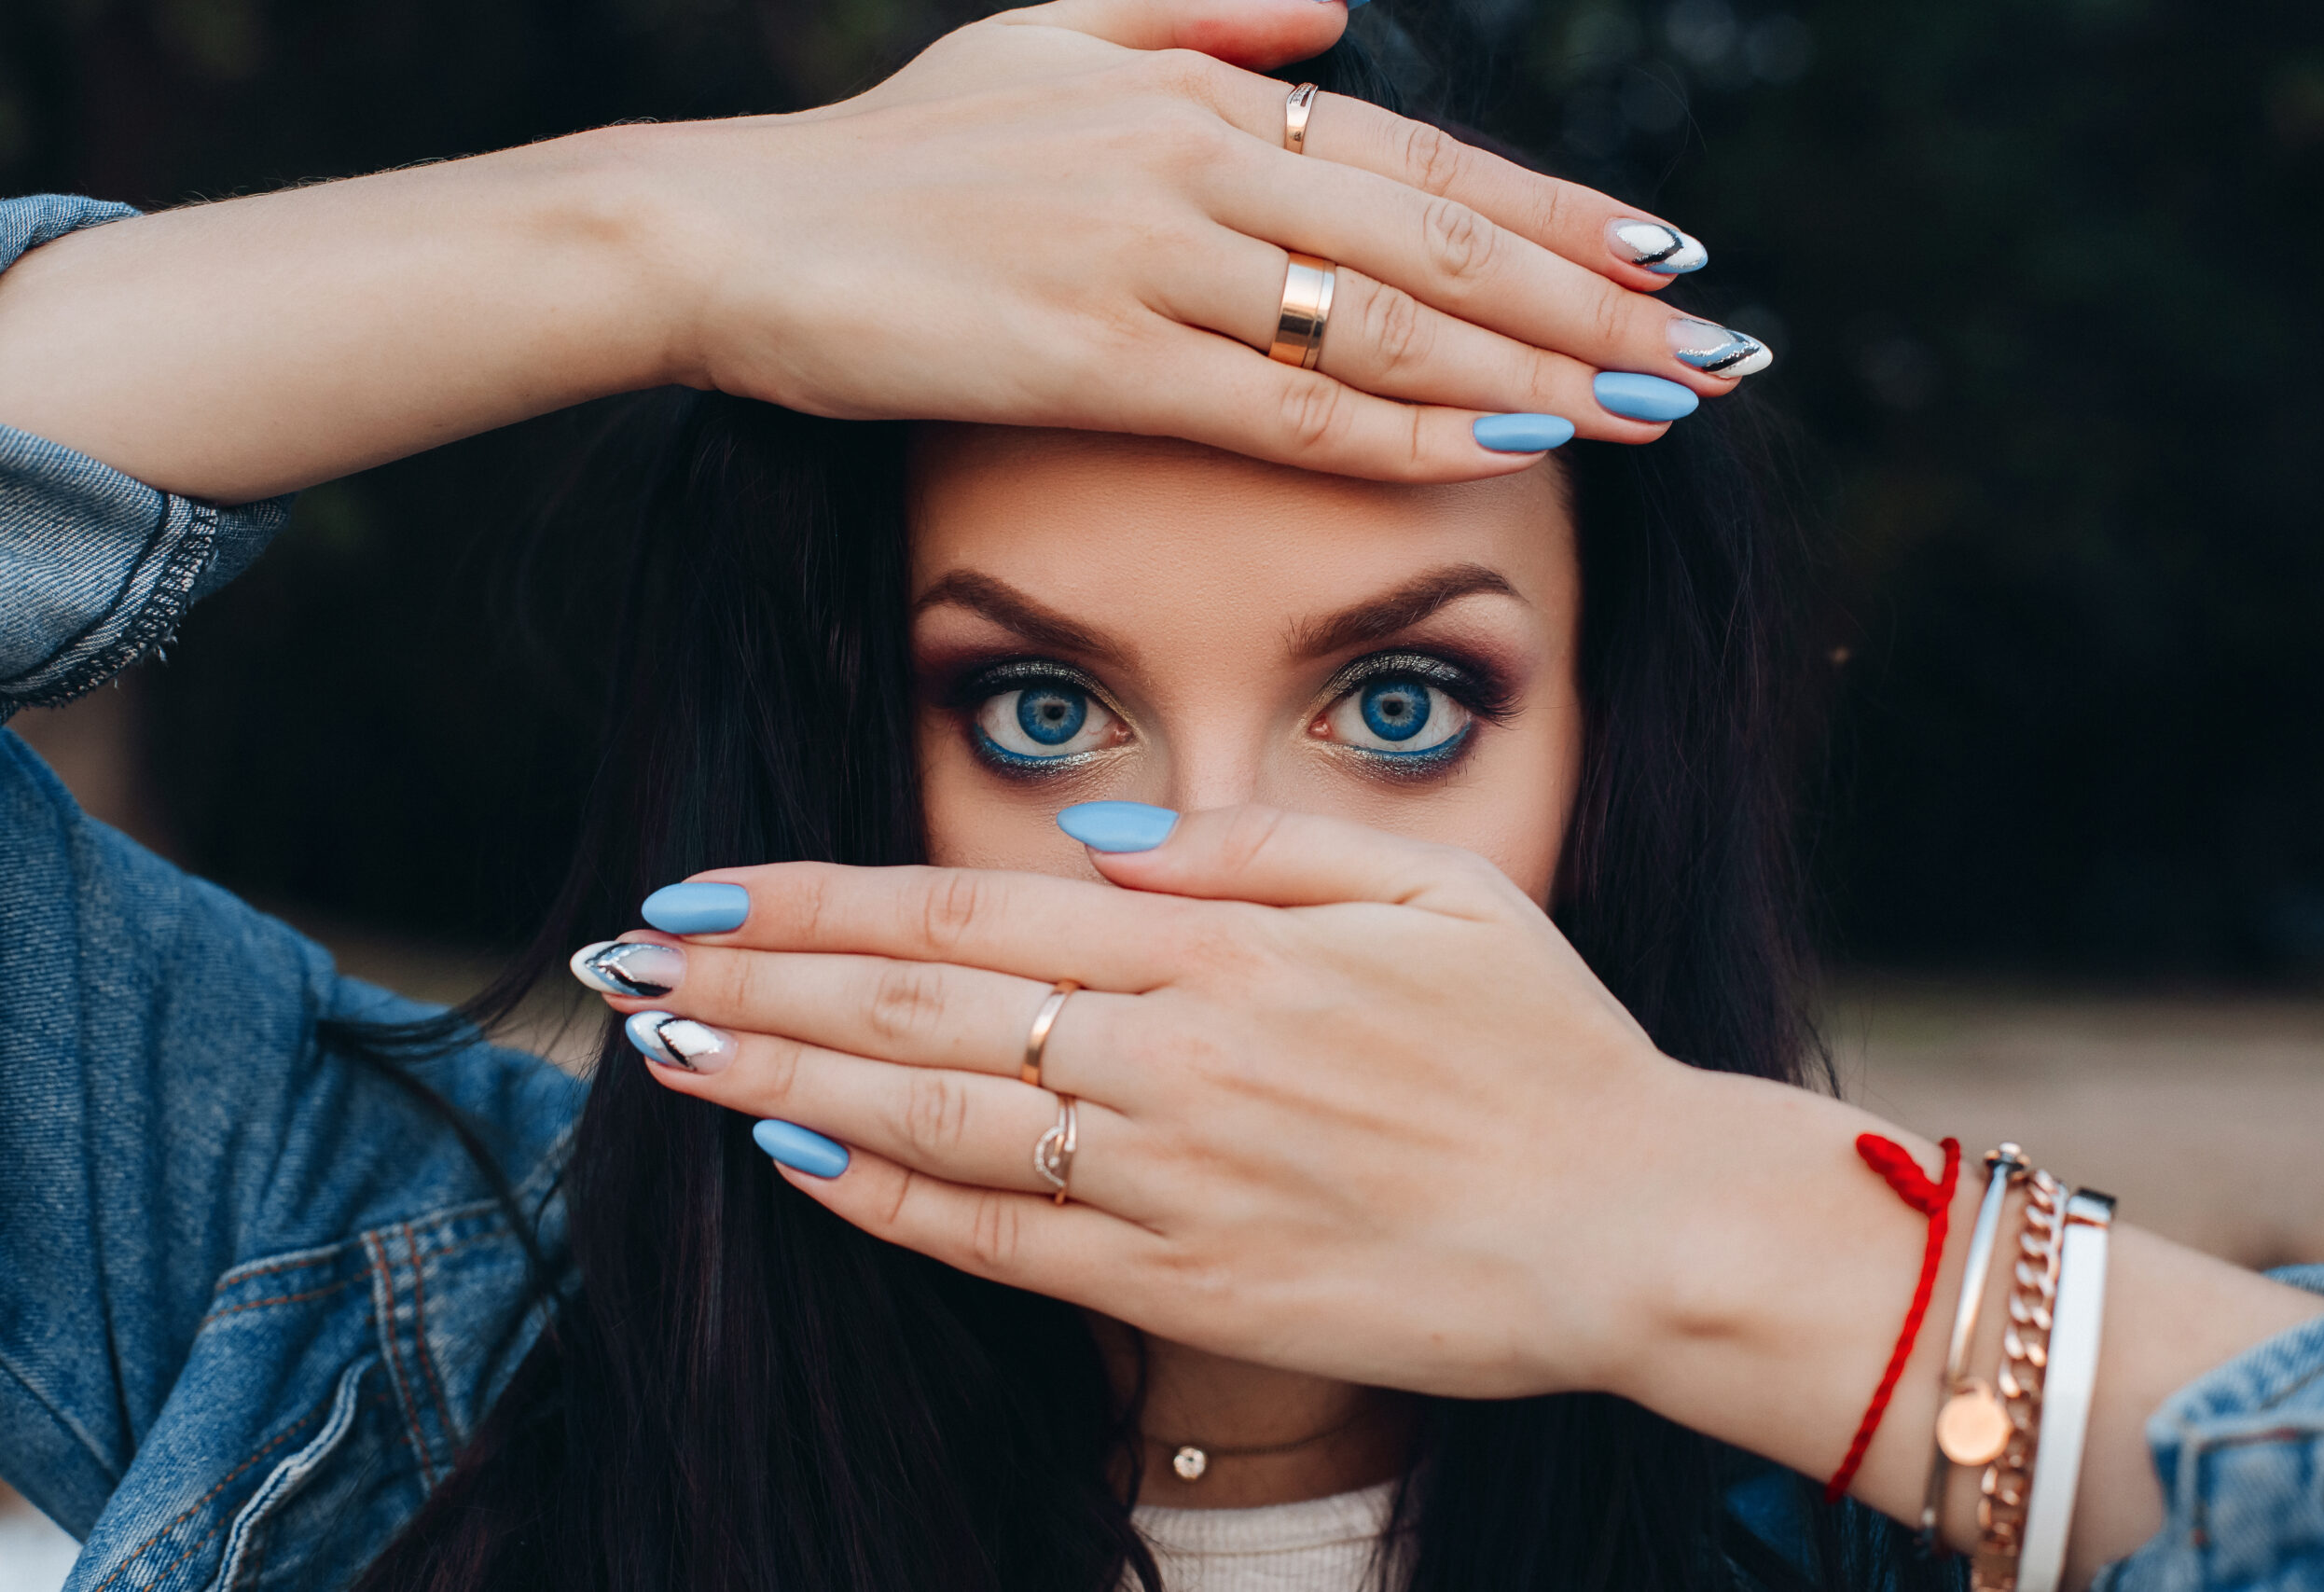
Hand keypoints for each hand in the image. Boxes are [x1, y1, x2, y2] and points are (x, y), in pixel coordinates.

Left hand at [581, 804, 2323, 1580]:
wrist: (1637, 1228)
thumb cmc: (1543, 1047)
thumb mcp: (1430, 890)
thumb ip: (1251, 848)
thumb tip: (1092, 835)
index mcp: (1224, 949)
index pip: (968, 909)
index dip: (818, 900)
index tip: (706, 886)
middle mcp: (1176, 1058)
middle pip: (917, 1008)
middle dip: (754, 982)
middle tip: (628, 966)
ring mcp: (1172, 1183)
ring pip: (933, 1122)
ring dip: (783, 1084)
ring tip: (670, 1054)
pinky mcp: (1186, 1294)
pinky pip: (1003, 1247)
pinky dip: (890, 1206)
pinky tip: (796, 1169)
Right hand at [633, 0, 1746, 480]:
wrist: (724, 232)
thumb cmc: (889, 157)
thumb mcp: (1048, 37)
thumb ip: (1201, 16)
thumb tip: (1338, 11)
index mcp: (1200, 99)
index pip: (1426, 162)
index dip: (1561, 215)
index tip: (1671, 260)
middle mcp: (1194, 164)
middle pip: (1442, 242)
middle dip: (1594, 303)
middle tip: (1713, 358)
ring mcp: (1145, 260)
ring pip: (1386, 327)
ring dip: (1537, 372)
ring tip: (1654, 415)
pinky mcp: (1087, 359)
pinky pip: (1282, 410)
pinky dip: (1407, 435)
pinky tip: (1507, 455)